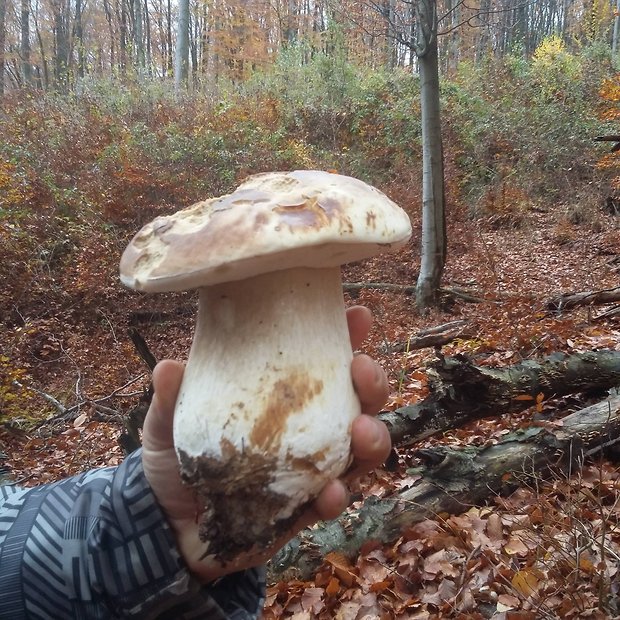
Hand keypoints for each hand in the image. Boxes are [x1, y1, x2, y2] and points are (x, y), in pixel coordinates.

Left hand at [141, 305, 390, 581]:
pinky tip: (330, 492)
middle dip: (372, 382)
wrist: (165, 526)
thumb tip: (169, 368)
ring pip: (361, 450)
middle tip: (363, 368)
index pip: (323, 359)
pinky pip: (332, 501)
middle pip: (358, 400)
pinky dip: (336, 496)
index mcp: (282, 397)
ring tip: (363, 430)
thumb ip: (170, 397)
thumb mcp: (168, 421)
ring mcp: (310, 469)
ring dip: (373, 437)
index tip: (358, 317)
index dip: (347, 335)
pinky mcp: (305, 509)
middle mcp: (306, 428)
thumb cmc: (174, 459)